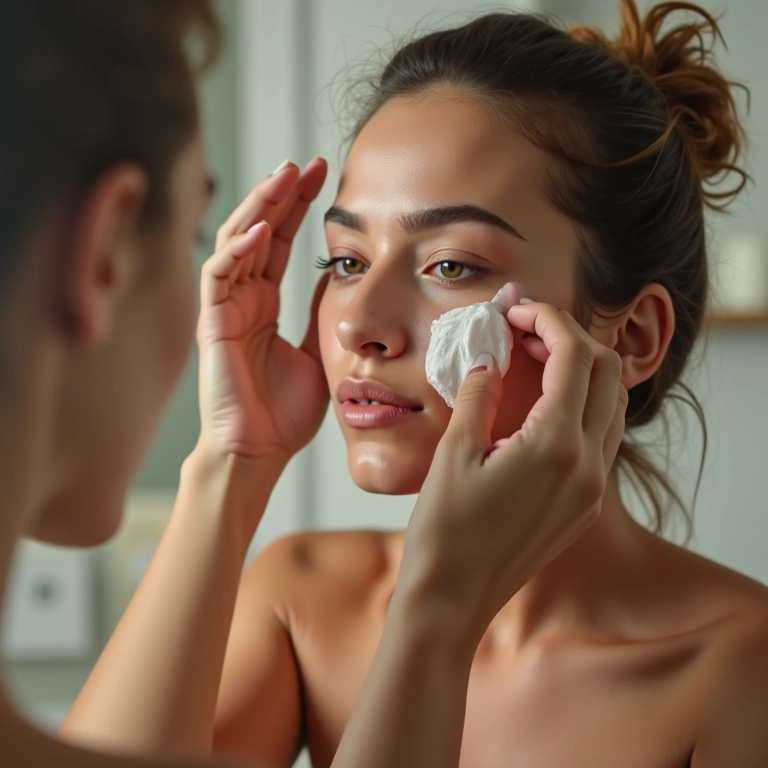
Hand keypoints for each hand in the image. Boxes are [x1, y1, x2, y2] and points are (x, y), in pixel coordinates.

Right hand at [195, 159, 329, 465]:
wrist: (260, 452)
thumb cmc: (283, 413)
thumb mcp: (316, 352)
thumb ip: (319, 314)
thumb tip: (336, 278)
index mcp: (264, 304)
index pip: (280, 242)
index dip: (298, 208)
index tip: (323, 177)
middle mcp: (242, 300)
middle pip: (258, 232)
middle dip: (280, 195)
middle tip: (307, 163)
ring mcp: (225, 310)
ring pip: (235, 244)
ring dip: (258, 209)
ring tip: (283, 177)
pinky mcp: (214, 326)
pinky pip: (220, 278)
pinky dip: (239, 251)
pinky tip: (262, 229)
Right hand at [403, 300, 627, 637]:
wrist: (454, 596)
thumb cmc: (446, 530)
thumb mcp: (455, 452)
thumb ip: (479, 393)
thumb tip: (491, 357)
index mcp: (555, 446)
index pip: (573, 357)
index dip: (547, 321)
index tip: (517, 311)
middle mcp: (588, 465)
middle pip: (605, 372)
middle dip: (568, 338)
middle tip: (523, 331)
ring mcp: (592, 487)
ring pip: (611, 403)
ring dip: (580, 370)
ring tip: (531, 362)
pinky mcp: (585, 503)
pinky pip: (602, 436)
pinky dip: (581, 405)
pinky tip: (540, 404)